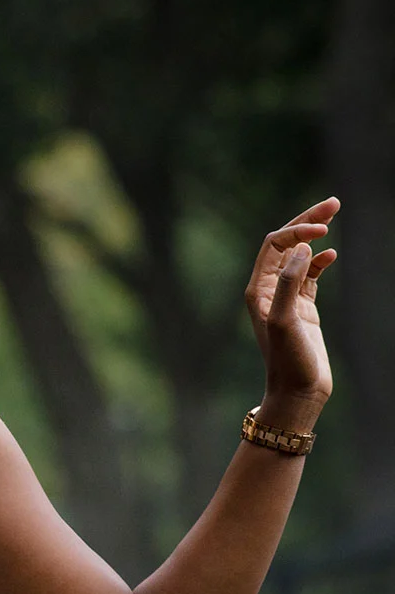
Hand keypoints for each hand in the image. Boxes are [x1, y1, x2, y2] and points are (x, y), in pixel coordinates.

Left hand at [244, 197, 338, 423]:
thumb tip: (303, 248)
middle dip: (307, 222)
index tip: (324, 229)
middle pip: (286, 244)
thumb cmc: (289, 361)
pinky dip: (320, 261)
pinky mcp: (302, 308)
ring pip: (299, 256)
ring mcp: (286, 297)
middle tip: (334, 201)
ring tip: (334, 215)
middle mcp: (268, 290)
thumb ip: (291, 283)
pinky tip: (332, 254)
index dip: (298, 231)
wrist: (297, 391)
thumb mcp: (287, 320)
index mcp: (258, 289)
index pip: (275, 245)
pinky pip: (310, 275)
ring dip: (315, 236)